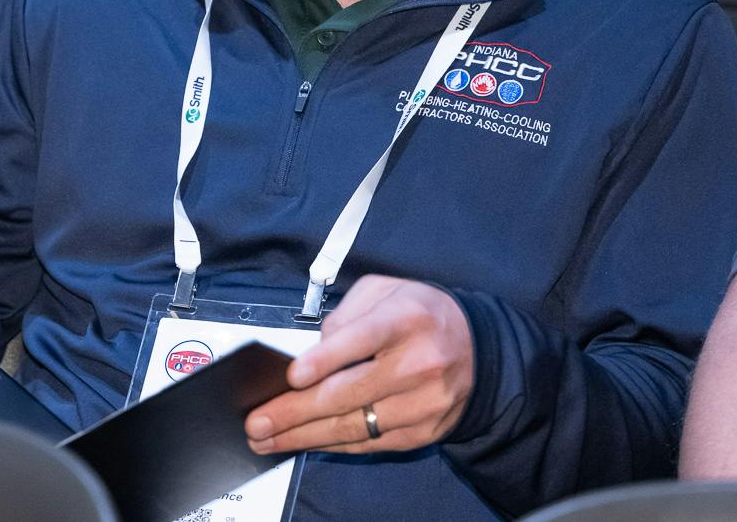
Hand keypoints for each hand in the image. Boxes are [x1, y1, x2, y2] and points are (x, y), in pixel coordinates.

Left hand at [244, 276, 473, 455]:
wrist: (477, 350)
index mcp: (407, 319)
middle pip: (348, 393)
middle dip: (296, 411)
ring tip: (268, 439)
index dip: (325, 360)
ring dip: (304, 437)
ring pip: (354, 425)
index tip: (293, 377)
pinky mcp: (422, 432)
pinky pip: (369, 443)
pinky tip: (304, 443)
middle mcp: (418, 363)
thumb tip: (314, 350)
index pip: (362, 340)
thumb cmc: (420, 314)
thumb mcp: (387, 291)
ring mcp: (422, 403)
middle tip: (258, 421)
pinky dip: (333, 445)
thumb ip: (347, 312)